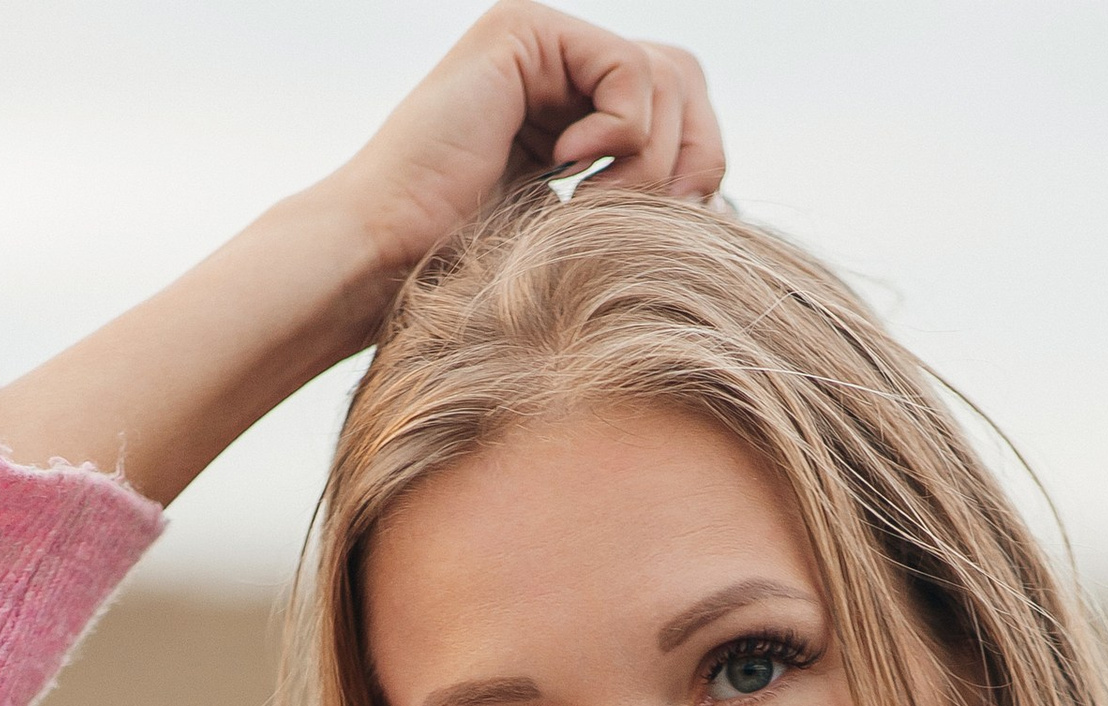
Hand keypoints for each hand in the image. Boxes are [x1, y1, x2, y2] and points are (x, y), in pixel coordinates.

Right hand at [334, 11, 726, 285]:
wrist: (385, 260)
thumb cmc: (468, 272)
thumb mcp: (583, 236)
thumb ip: (639, 199)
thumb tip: (722, 197)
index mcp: (576, 103)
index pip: (683, 108)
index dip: (695, 172)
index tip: (655, 233)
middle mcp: (562, 61)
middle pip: (687, 80)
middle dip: (689, 160)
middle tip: (638, 220)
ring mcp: (543, 39)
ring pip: (667, 77)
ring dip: (650, 163)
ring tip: (590, 206)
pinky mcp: (525, 31)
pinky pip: (630, 71)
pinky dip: (621, 134)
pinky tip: (567, 170)